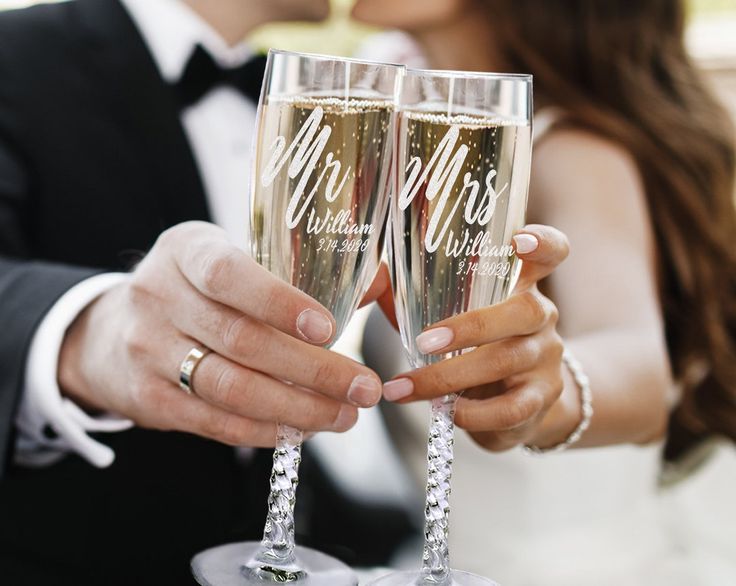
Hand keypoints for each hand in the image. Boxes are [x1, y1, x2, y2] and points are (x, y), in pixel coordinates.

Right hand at [59, 221, 382, 446]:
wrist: (111, 331)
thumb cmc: (196, 290)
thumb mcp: (230, 260)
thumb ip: (296, 271)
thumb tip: (377, 285)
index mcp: (186, 251)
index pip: (229, 275)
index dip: (280, 304)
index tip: (329, 330)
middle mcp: (159, 296)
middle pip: (241, 341)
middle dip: (312, 370)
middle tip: (364, 388)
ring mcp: (147, 350)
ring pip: (230, 388)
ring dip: (296, 408)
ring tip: (344, 415)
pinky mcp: (148, 399)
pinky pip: (214, 422)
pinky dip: (264, 430)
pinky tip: (301, 429)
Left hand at [382, 224, 572, 451]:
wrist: (520, 402)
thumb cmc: (476, 347)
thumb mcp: (456, 315)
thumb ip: (421, 294)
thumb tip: (376, 277)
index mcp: (521, 285)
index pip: (552, 252)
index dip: (543, 243)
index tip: (521, 240)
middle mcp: (542, 317)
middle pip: (525, 310)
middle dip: (471, 326)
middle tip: (423, 342)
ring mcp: (546, 359)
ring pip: (507, 362)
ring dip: (448, 378)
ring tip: (403, 388)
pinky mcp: (541, 400)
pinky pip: (512, 409)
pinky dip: (473, 414)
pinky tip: (445, 413)